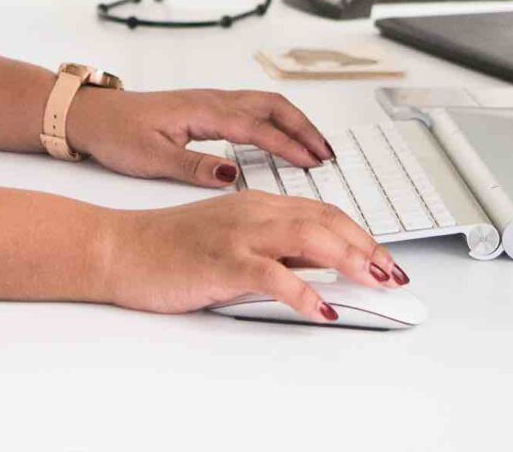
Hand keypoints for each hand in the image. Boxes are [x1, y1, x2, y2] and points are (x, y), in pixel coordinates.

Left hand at [64, 86, 334, 187]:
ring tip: (315, 147)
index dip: (289, 145)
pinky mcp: (205, 108)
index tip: (314, 161)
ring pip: (264, 104)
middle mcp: (211, 101)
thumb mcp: (152, 158)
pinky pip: (251, 108)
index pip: (257, 127)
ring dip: (293, 122)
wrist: (92, 115)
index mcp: (202, 112)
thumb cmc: (117, 134)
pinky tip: (281, 138)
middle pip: (271, 106)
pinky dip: (275, 120)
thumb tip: (233, 174)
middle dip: (303, 128)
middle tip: (327, 154)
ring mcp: (209, 101)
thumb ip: (194, 166)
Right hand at [96, 193, 405, 320]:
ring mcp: (238, 234)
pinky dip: (304, 292)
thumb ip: (270, 249)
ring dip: (348, 260)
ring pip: (308, 237)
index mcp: (256, 203)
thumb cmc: (168, 248)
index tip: (383, 258)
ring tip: (373, 282)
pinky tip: (323, 309)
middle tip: (392, 273)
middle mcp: (253, 211)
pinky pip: (273, 275)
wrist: (120, 248)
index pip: (322, 212)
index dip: (359, 233)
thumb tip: (314, 269)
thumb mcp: (229, 241)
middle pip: (325, 220)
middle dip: (366, 246)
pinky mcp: (222, 261)